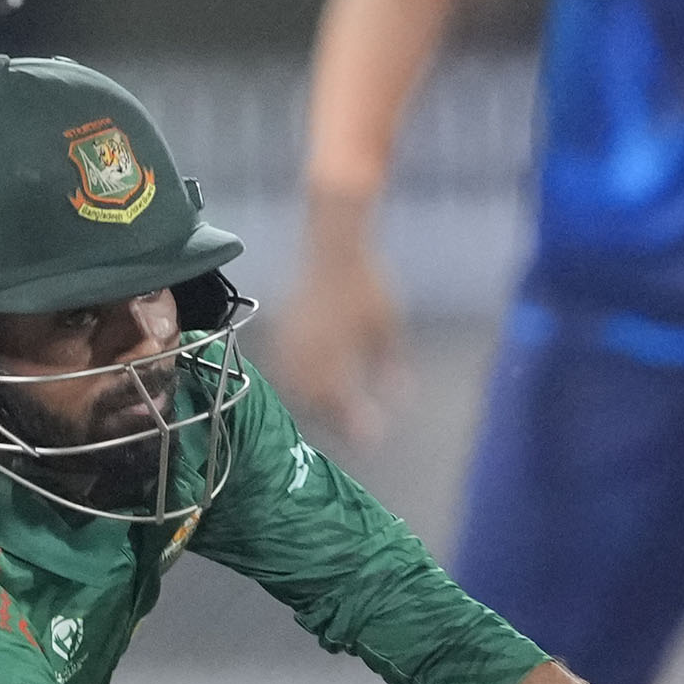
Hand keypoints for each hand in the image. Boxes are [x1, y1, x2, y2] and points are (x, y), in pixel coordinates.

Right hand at [276, 208, 403, 445]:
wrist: (333, 246)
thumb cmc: (366, 283)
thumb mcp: (387, 326)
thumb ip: (390, 364)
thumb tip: (400, 396)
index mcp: (334, 352)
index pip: (341, 400)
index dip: (355, 423)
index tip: (371, 437)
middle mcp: (308, 351)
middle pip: (315, 400)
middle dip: (334, 419)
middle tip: (355, 430)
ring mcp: (291, 341)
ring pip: (296, 387)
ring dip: (314, 405)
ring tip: (332, 414)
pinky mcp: (283, 330)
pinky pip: (285, 369)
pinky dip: (298, 385)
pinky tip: (310, 388)